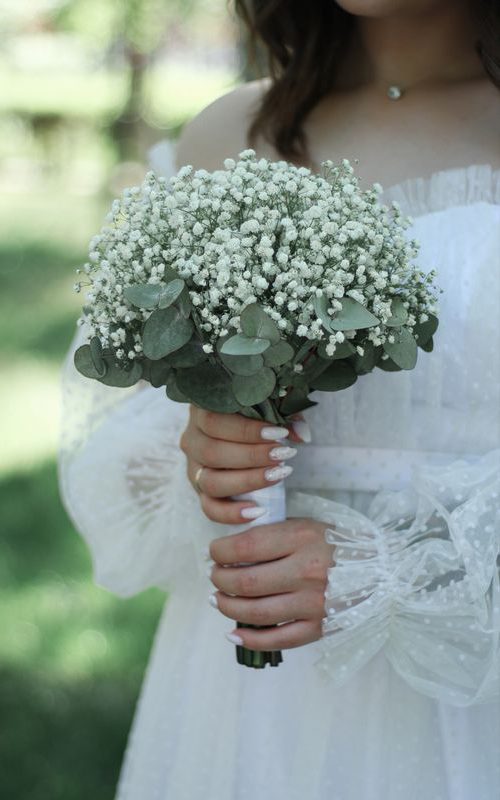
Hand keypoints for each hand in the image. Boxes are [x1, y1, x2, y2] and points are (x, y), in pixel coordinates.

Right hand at [180, 406, 309, 524]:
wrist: (239, 432)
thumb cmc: (253, 413)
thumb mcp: (266, 404)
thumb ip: (283, 412)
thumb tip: (301, 434)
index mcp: (201, 412)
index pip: (215, 421)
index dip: (246, 430)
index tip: (279, 433)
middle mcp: (192, 441)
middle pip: (212, 453)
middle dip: (252, 456)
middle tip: (283, 454)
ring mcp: (194, 468)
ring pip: (210, 482)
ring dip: (247, 481)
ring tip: (277, 476)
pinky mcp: (201, 491)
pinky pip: (210, 508)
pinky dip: (231, 514)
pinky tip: (258, 510)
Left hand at [208, 517, 335, 650]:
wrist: (383, 572)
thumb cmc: (338, 545)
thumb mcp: (308, 526)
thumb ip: (274, 536)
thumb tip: (231, 550)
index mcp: (303, 539)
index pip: (247, 546)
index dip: (220, 551)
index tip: (213, 552)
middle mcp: (307, 571)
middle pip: (246, 581)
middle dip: (220, 579)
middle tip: (214, 576)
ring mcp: (313, 603)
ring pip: (255, 612)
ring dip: (228, 607)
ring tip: (218, 600)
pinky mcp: (319, 628)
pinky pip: (278, 639)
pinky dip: (250, 639)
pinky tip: (233, 634)